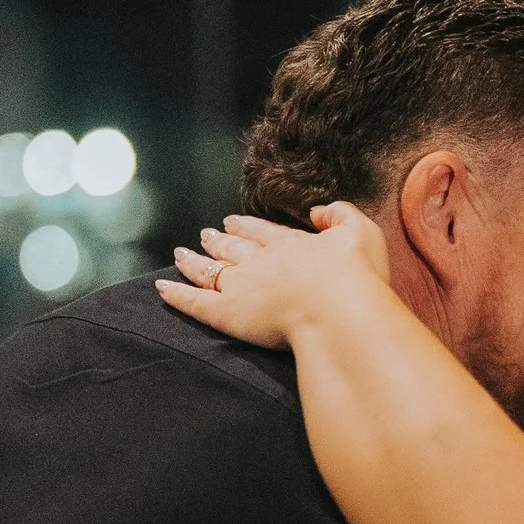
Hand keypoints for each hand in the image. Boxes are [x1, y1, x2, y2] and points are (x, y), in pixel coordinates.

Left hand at [158, 205, 391, 350]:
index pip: (262, 232)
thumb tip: (318, 211)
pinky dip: (176, 294)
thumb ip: (339, 214)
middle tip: (206, 234)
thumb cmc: (355, 275)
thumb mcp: (361, 231)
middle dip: (218, 240)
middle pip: (232, 248)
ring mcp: (240, 285)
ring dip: (193, 261)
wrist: (338, 308)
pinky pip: (193, 302)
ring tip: (180, 255)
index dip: (247, 226)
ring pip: (208, 270)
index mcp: (291, 244)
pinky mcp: (226, 313)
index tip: (233, 220)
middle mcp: (260, 261)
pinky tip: (161, 289)